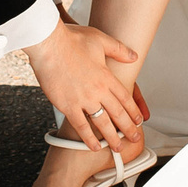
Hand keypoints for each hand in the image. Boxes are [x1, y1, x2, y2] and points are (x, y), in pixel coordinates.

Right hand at [25, 21, 146, 154]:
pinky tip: (94, 146)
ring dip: (112, 137)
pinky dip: (89, 138)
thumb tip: (133, 56)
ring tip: (118, 147)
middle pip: (118, 114)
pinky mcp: (68, 106)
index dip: (133, 111)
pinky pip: (81, 126)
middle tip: (134, 138)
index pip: (125, 98)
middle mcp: (98, 90)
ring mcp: (83, 100)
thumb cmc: (70, 40)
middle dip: (128, 128)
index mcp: (106, 76)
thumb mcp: (100, 39)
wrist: (48, 44)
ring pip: (103, 123)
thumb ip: (119, 50)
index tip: (138, 120)